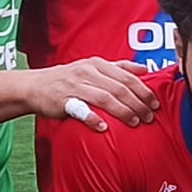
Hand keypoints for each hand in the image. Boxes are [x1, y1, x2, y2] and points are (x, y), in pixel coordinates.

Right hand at [26, 58, 158, 129]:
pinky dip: (93, 118)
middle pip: (119, 88)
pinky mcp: (63, 100)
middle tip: (149, 117)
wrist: (35, 86)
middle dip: (138, 104)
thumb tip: (145, 69)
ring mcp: (75, 86)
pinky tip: (104, 127)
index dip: (143, 91)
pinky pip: (80, 110)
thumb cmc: (69, 78)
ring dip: (122, 111)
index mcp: (97, 64)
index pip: (127, 77)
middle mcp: (87, 72)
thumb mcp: (93, 67)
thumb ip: (119, 67)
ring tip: (135, 122)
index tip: (155, 103)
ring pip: (104, 98)